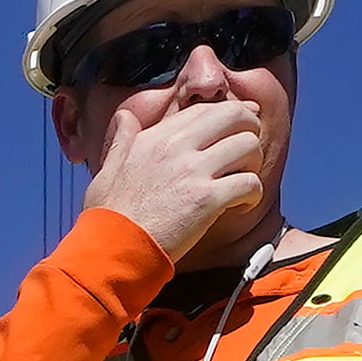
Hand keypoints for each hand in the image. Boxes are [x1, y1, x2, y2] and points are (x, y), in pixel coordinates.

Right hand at [80, 89, 270, 266]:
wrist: (111, 250)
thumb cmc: (108, 215)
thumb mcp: (108, 167)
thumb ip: (122, 139)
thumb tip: (124, 118)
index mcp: (156, 137)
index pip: (206, 109)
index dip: (230, 115)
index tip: (238, 128)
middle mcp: (176, 147)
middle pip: (236, 115)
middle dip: (249, 130)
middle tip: (245, 153)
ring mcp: (192, 172)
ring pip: (248, 146)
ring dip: (253, 163)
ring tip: (242, 181)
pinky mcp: (205, 200)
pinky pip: (249, 182)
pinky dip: (253, 193)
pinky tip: (242, 204)